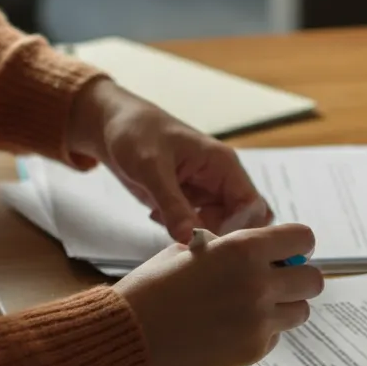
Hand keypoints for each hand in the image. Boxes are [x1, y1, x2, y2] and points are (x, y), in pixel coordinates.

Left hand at [68, 78, 272, 243]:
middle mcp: (222, 181)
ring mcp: (207, 193)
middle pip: (242, 222)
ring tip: (164, 219)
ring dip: (197, 234)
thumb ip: (172, 203)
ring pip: (221, 228)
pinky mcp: (191, 202)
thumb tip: (188, 238)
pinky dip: (182, 231)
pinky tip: (157, 215)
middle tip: (186, 237)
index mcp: (224, 165)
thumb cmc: (136, 133)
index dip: (235, 228)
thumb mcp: (151, 168)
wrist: (114, 126)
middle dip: (218, 235)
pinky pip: (199, 227)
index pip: (252, 206)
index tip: (204, 238)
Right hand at [115, 225, 323, 365]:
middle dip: (297, 277)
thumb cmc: (155, 286)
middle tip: (274, 280)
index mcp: (243, 250)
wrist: (130, 333)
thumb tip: (264, 253)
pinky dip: (262, 331)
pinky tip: (231, 326)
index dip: (296, 244)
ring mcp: (258, 321)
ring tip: (252, 305)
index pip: (303, 239)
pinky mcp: (252, 350)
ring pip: (301, 311)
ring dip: (284, 305)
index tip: (285, 252)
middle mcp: (258, 284)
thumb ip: (234, 248)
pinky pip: (275, 336)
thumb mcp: (192, 249)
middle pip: (314, 280)